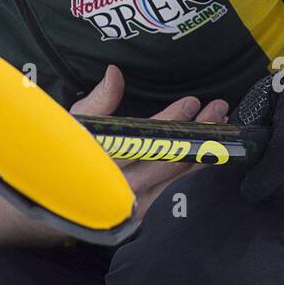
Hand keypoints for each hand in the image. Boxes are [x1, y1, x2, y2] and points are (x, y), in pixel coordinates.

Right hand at [71, 65, 228, 220]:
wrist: (64, 197)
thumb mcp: (78, 122)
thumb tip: (115, 73)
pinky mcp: (146, 212)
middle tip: (217, 110)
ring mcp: (137, 202)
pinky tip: (209, 154)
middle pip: (169, 157)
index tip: (191, 103)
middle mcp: (123, 185)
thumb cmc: (71, 152)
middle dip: (197, 131)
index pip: (146, 137)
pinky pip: (177, 190)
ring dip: (203, 149)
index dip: (170, 119)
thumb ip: (99, 100)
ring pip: (178, 176)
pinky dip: (195, 170)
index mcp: (105, 160)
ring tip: (219, 126)